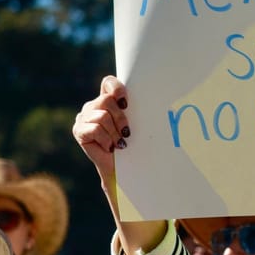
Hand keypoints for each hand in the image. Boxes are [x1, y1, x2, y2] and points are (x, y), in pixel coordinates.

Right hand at [72, 76, 166, 252]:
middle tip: (128, 133)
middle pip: (106, 100)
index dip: (117, 88)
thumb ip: (145, 109)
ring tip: (120, 142)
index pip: (109, 82)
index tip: (128, 101)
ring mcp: (83, 118)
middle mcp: (93, 106)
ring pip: (101, 116)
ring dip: (114, 132)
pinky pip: (93, 128)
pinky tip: (111, 147)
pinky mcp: (79, 131)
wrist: (129, 171)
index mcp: (109, 100)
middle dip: (121, 118)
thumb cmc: (139, 147)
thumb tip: (176, 96)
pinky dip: (106, 139)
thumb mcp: (143, 125)